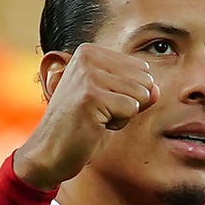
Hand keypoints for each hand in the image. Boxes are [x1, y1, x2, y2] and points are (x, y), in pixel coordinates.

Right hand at [13, 45, 159, 190]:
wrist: (48, 152)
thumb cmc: (80, 127)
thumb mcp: (112, 103)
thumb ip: (137, 91)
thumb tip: (156, 89)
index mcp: (90, 51)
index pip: (141, 68)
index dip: (128, 94)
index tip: (100, 103)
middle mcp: (88, 56)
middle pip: (143, 80)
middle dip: (128, 104)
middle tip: (98, 113)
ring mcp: (88, 75)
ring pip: (140, 94)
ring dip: (123, 115)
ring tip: (96, 118)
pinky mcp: (91, 96)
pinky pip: (131, 109)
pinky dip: (118, 124)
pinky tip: (94, 125)